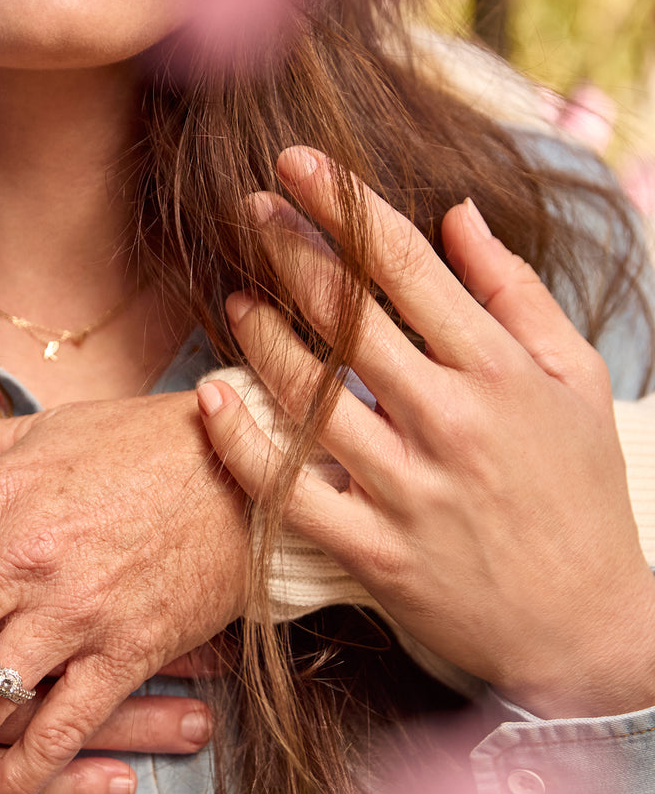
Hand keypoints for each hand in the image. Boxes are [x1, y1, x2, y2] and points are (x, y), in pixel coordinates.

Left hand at [197, 145, 654, 717]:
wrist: (583, 628)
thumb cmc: (580, 495)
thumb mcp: (579, 383)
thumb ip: (517, 294)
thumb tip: (456, 214)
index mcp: (505, 372)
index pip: (408, 268)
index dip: (343, 208)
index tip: (295, 165)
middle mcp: (454, 424)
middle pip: (351, 318)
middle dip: (292, 251)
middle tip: (250, 210)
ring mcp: (411, 492)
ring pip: (311, 399)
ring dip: (262, 337)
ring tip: (234, 297)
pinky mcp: (376, 555)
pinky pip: (292, 493)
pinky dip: (244, 446)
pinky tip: (209, 398)